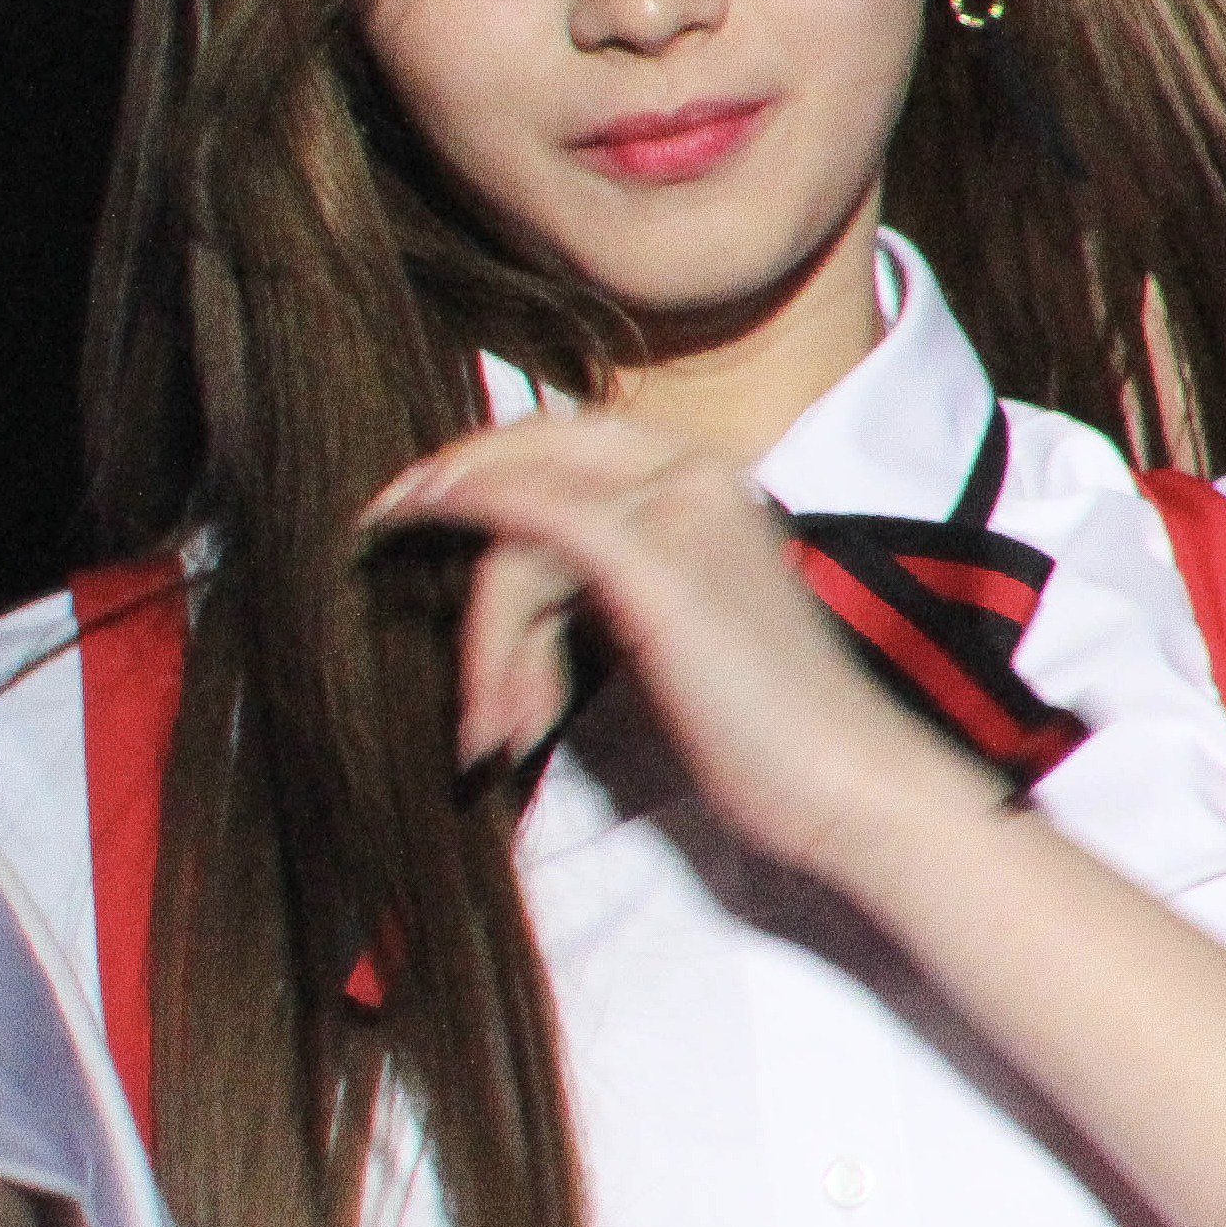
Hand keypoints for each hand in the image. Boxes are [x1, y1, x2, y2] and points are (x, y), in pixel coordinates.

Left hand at [361, 417, 994, 880]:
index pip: (578, 444)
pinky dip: (468, 518)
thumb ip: (614, 594)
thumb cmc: (772, 738)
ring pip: (526, 516)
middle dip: (453, 486)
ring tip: (493, 730)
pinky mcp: (651, 562)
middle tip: (376, 529)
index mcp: (714, 487)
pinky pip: (533, 515)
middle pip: (539, 453)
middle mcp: (697, 476)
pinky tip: (421, 538)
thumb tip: (523, 598)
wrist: (849, 781)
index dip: (493, 459)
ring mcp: (677, 511)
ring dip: (485, 630)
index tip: (418, 500)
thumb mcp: (683, 639)